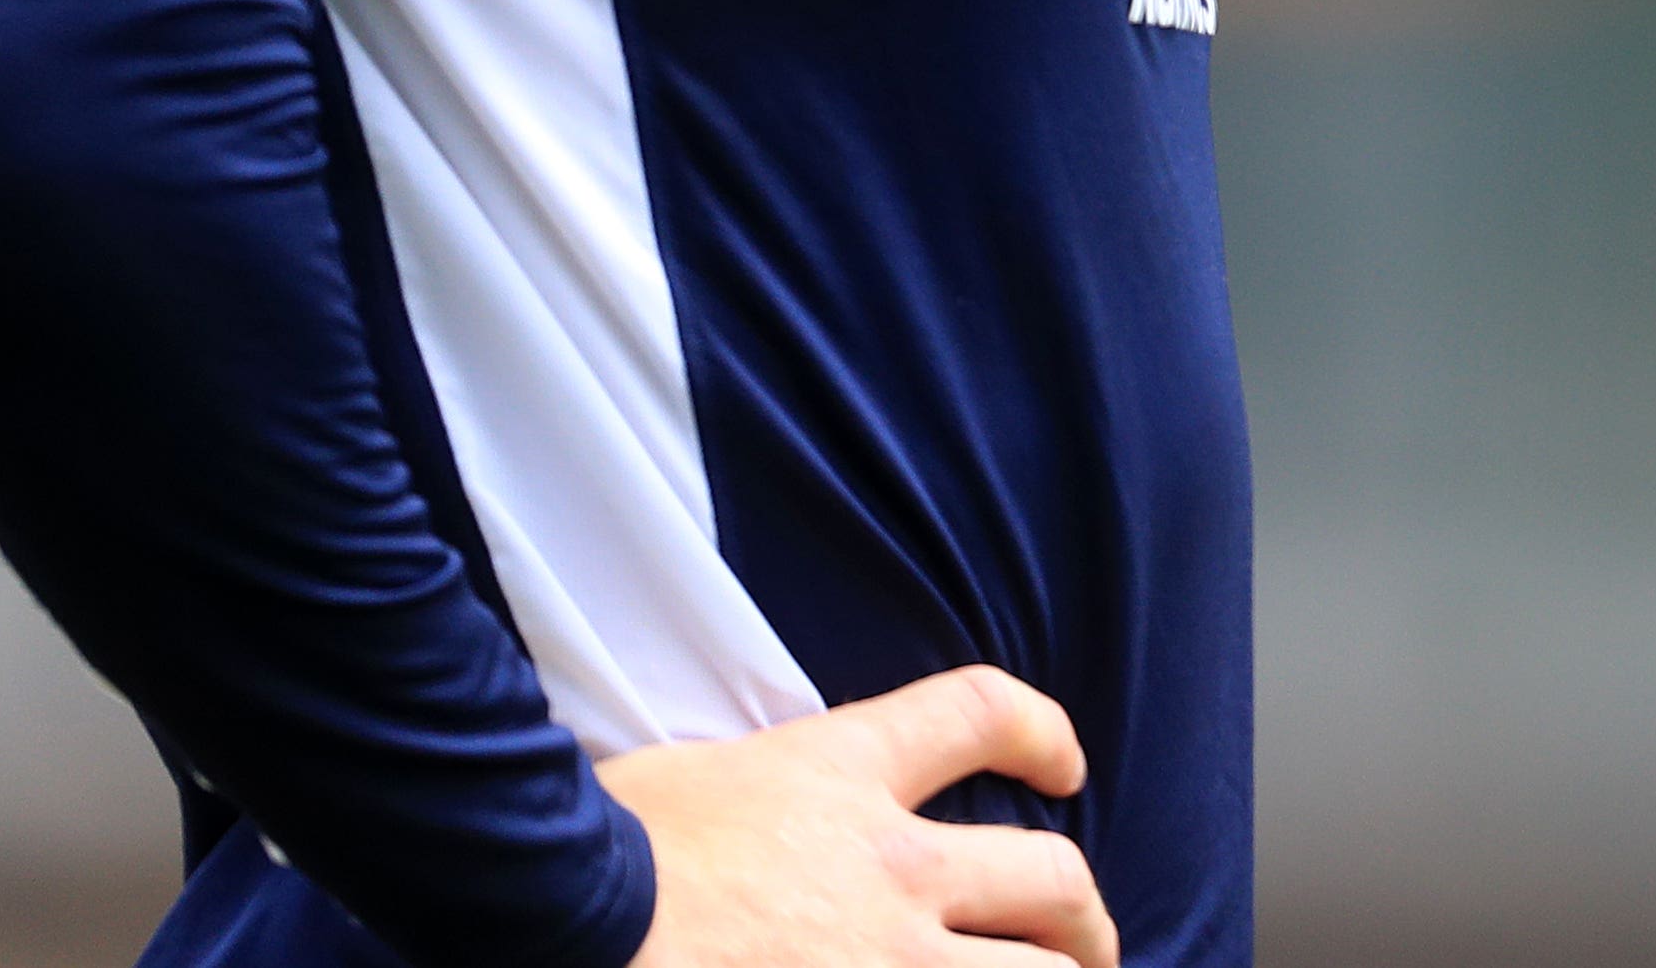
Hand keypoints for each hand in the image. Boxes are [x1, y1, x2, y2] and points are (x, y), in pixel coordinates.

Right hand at [604, 664, 1117, 966]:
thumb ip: (750, 792)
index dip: (1039, 729)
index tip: (1064, 763)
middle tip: (1090, 942)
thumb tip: (744, 814)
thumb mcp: (683, 781)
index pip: (977, 712)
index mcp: (839, 776)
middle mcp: (892, 868)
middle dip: (1087, 916)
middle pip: (1050, 876)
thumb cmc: (593, 854)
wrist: (564, 921)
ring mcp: (889, 961)